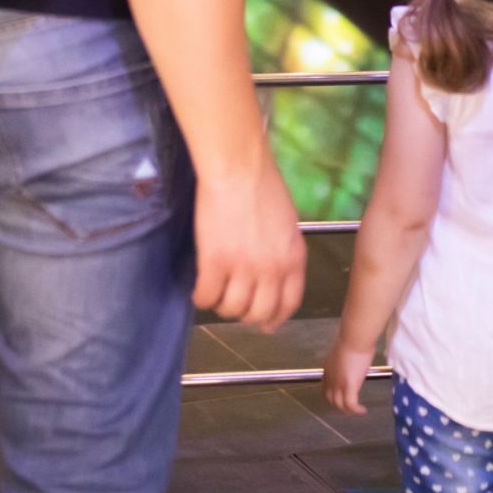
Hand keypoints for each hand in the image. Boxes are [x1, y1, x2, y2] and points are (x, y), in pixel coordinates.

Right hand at [193, 153, 307, 332]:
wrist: (238, 168)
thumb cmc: (263, 184)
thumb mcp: (286, 222)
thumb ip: (283, 250)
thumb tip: (273, 269)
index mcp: (294, 259)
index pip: (289, 303)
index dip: (275, 318)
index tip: (265, 324)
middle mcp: (272, 270)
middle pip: (259, 312)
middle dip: (245, 315)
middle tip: (233, 306)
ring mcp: (243, 268)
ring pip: (231, 309)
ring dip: (221, 306)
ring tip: (215, 294)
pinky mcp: (215, 262)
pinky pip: (206, 295)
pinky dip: (201, 297)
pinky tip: (199, 289)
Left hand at [323, 339, 374, 415]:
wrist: (354, 338)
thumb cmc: (353, 338)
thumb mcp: (343, 350)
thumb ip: (344, 359)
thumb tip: (351, 359)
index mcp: (328, 369)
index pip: (326, 387)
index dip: (333, 394)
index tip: (341, 395)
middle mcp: (331, 378)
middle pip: (330, 398)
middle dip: (339, 405)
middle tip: (349, 407)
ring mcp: (339, 383)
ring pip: (340, 404)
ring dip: (348, 410)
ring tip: (356, 411)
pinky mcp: (349, 386)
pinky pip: (351, 404)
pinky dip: (356, 410)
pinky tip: (363, 410)